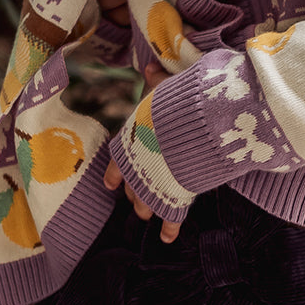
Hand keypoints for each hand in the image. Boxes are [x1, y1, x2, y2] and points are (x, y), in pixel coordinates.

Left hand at [105, 63, 180, 243]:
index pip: (115, 164)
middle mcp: (138, 170)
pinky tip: (166, 239)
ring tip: (150, 212)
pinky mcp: (176, 200)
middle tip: (135, 199)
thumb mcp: (163, 89)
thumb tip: (149, 66)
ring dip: (147, 208)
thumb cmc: (175, 104)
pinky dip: (169, 230)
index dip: (113, 175)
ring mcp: (155, 188)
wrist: (194, 128)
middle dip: (133, 193)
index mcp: (130, 146)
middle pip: (131, 188)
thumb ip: (155, 82)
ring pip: (146, 205)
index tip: (110, 184)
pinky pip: (171, 219)